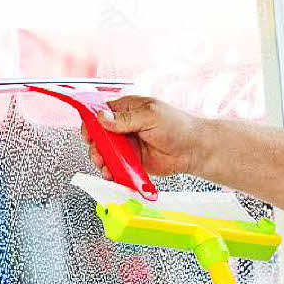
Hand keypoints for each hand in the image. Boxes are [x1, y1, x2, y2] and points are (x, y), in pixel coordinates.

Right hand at [81, 95, 204, 178]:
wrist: (194, 150)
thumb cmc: (178, 126)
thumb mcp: (150, 116)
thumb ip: (125, 118)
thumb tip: (102, 117)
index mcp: (127, 109)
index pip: (100, 112)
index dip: (91, 122)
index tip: (88, 132)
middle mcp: (124, 127)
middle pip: (99, 135)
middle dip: (95, 144)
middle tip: (98, 152)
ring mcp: (127, 145)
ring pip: (105, 152)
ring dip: (101, 159)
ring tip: (104, 165)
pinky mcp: (132, 161)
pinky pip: (116, 167)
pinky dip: (111, 171)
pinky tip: (112, 173)